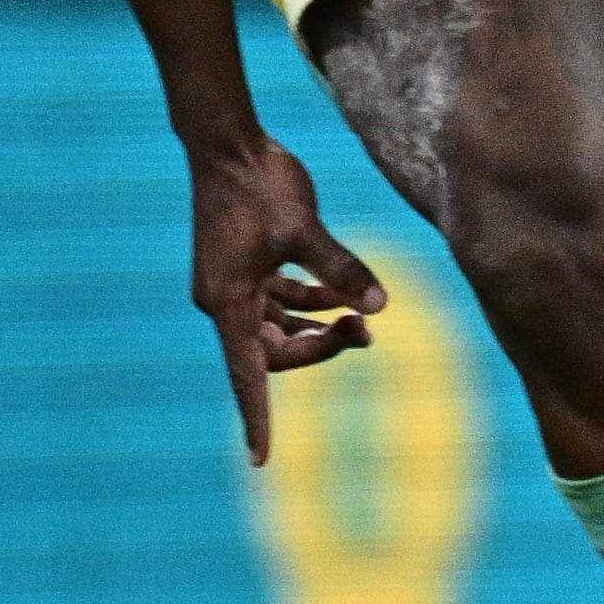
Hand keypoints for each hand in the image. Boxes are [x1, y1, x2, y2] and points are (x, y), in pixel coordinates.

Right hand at [191, 137, 385, 464]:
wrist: (228, 144)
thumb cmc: (261, 185)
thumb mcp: (306, 229)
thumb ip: (341, 269)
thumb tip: (379, 308)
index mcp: (227, 302)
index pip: (247, 375)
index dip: (257, 418)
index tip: (262, 458)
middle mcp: (223, 301)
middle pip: (272, 352)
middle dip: (318, 349)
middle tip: (362, 335)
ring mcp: (232, 285)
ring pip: (278, 328)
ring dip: (316, 327)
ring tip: (359, 319)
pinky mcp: (244, 268)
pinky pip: (278, 302)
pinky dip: (309, 301)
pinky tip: (339, 293)